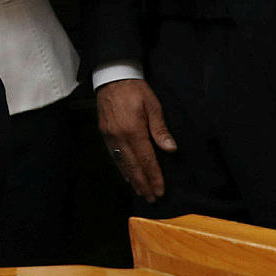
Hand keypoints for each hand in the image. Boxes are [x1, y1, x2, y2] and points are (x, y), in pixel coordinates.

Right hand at [96, 77, 176, 202]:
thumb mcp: (153, 105)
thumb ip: (160, 129)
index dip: (154, 176)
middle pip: (133, 166)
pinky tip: (127, 176)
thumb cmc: (135, 90)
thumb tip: (171, 149)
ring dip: (132, 179)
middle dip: (143, 183)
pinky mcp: (104, 133)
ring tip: (141, 192)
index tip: (160, 190)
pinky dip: (121, 168)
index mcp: (133, 130)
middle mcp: (119, 136)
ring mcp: (109, 136)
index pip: (146, 159)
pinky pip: (114, 156)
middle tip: (152, 198)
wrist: (111, 77)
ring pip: (122, 163)